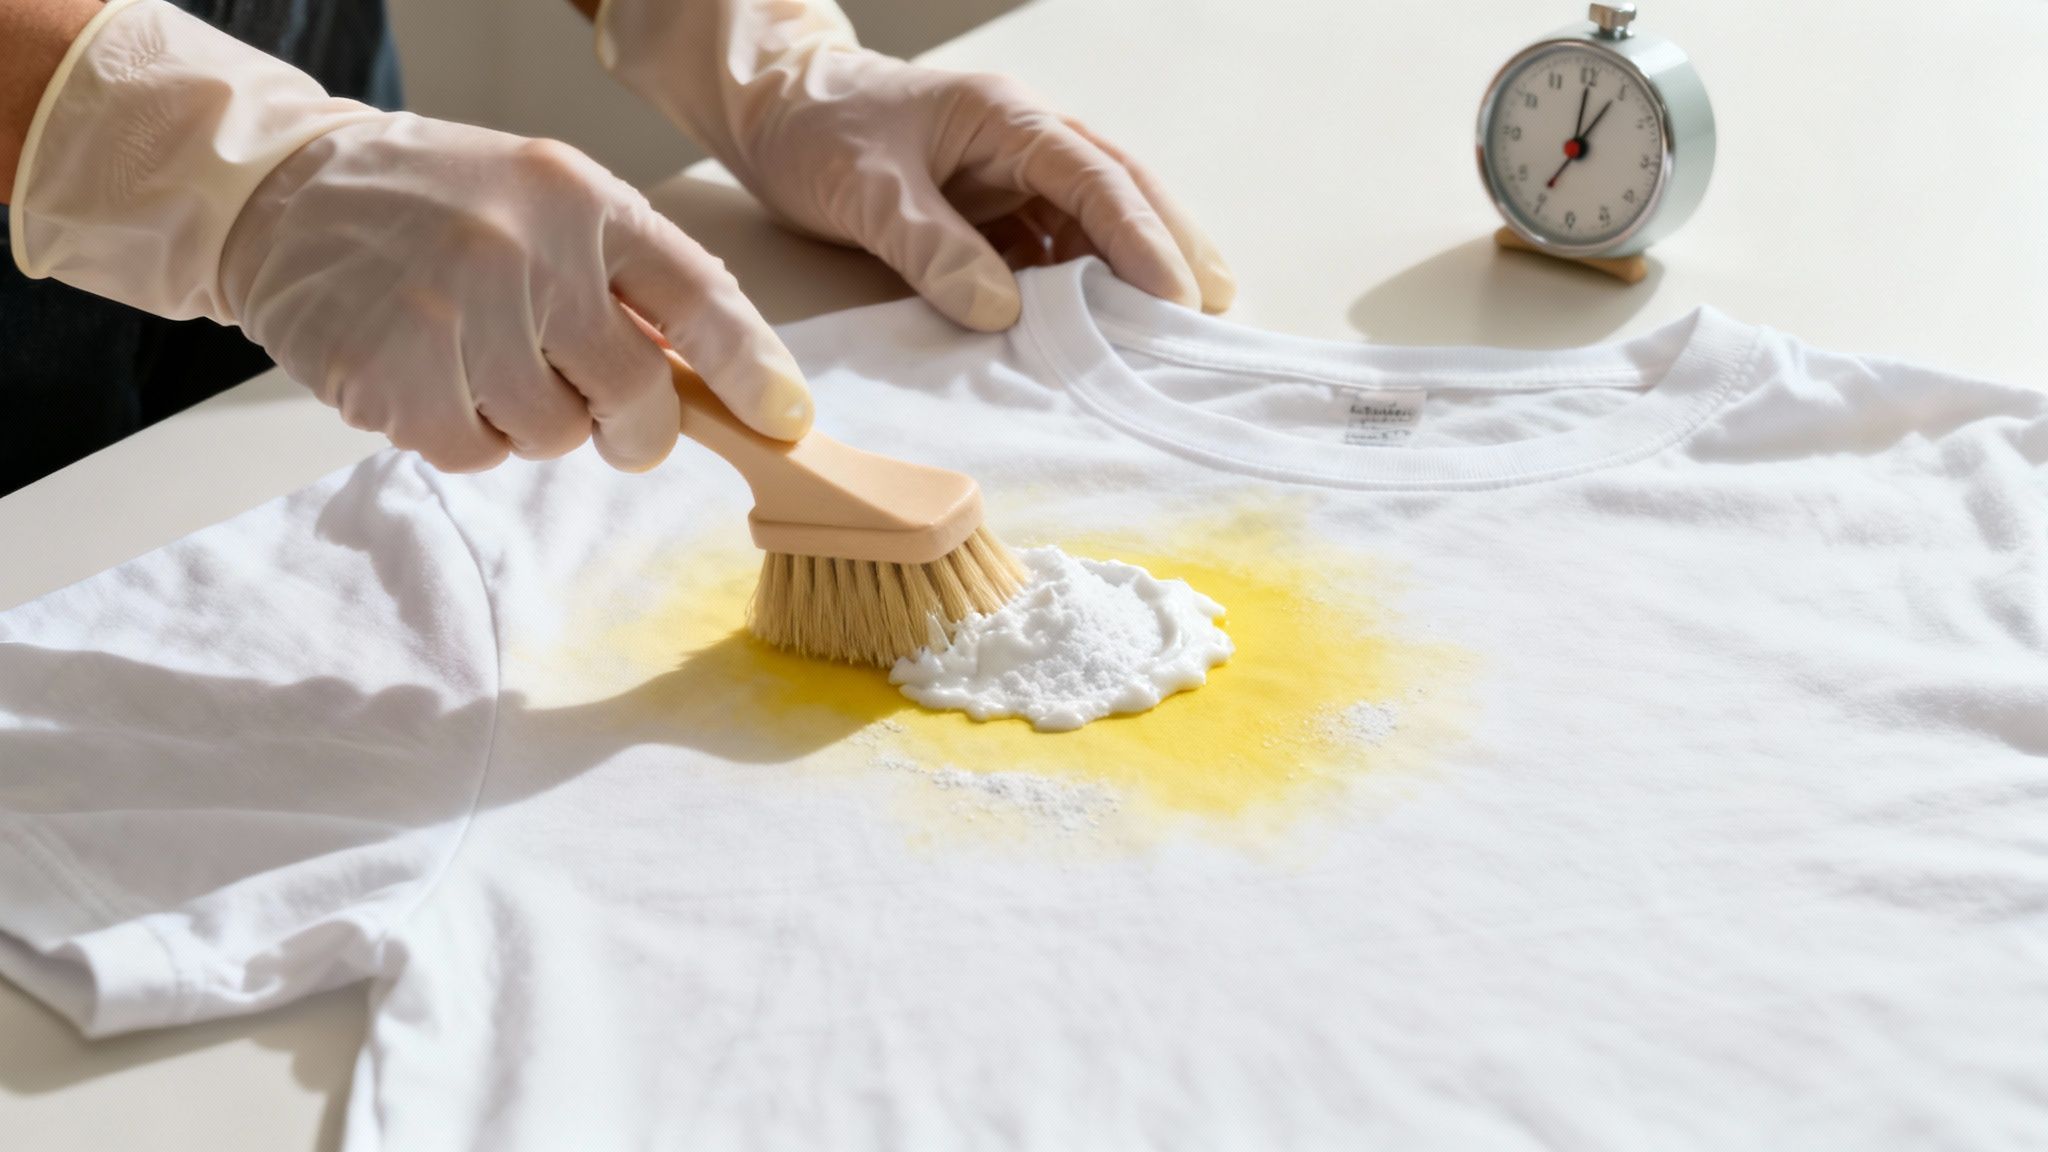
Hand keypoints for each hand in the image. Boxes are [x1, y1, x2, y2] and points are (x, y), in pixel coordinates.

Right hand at [220, 116, 812, 471]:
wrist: (285, 192)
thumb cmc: (438, 206)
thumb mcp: (545, 201)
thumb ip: (629, 276)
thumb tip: (724, 374)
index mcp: (581, 199)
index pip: (697, 296)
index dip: (753, 369)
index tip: (786, 419)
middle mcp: (525, 250)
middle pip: (635, 396)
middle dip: (634, 428)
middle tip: (605, 417)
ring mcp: (454, 313)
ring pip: (552, 437)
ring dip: (529, 423)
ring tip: (479, 360)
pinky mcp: (391, 373)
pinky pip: (474, 454)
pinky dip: (463, 438)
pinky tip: (430, 379)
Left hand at [720, 50, 1236, 329]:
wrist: (774, 113)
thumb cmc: (818, 131)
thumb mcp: (864, 186)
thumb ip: (929, 245)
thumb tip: (1002, 311)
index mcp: (1006, 117)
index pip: (1095, 177)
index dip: (1142, 237)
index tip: (1176, 295)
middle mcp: (1026, 144)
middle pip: (1122, 194)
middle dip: (1171, 249)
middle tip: (1213, 313)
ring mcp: (1015, 181)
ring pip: (1095, 229)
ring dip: (1132, 278)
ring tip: (1170, 335)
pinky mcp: (998, 217)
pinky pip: (1055, 256)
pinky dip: (1082, 294)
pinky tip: (1102, 335)